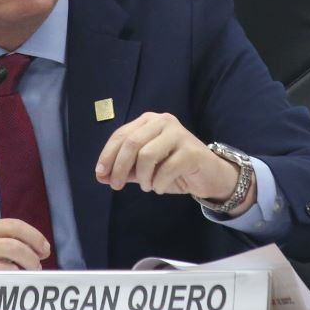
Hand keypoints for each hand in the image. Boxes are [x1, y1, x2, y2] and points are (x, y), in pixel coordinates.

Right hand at [0, 219, 50, 309]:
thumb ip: (3, 242)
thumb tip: (39, 251)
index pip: (14, 225)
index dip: (35, 237)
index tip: (45, 249)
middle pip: (16, 246)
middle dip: (33, 258)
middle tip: (36, 267)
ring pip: (10, 266)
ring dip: (24, 274)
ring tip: (24, 279)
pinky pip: (0, 284)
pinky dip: (11, 286)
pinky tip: (11, 289)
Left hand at [93, 111, 251, 211]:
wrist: (209, 175)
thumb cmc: (174, 168)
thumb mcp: (145, 169)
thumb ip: (125, 169)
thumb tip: (101, 176)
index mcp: (149, 121)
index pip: (121, 135)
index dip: (107, 155)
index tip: (101, 175)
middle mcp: (163, 122)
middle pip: (131, 143)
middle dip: (120, 167)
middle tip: (116, 186)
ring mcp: (178, 134)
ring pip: (147, 155)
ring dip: (142, 177)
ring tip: (147, 186)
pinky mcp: (191, 151)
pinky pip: (166, 169)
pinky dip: (159, 184)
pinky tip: (161, 187)